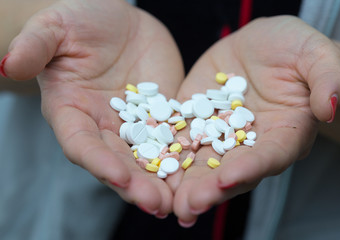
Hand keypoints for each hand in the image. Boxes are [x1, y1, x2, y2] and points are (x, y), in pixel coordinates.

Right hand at [3, 0, 183, 216]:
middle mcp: (104, 127)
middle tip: (157, 204)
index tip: (118, 177)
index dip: (98, 162)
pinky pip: (176, 137)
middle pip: (119, 162)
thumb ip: (35, 46)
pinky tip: (202, 170)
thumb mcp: (55, 27)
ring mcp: (136, 124)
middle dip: (136, 185)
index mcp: (73, 113)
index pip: (81, 144)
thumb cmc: (79, 20)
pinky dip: (187, 155)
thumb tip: (7, 64)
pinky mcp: (163, 115)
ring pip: (149, 158)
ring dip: (164, 181)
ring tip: (181, 202)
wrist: (117, 21)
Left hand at [172, 16, 339, 224]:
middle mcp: (249, 143)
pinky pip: (178, 137)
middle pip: (230, 171)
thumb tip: (328, 107)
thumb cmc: (295, 49)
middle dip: (209, 190)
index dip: (251, 168)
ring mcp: (219, 133)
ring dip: (182, 183)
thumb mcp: (316, 55)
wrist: (262, 46)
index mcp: (284, 134)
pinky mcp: (195, 120)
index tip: (229, 178)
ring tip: (164, 202)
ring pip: (200, 162)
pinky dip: (163, 152)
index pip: (269, 156)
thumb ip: (328, 79)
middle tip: (188, 207)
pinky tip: (145, 168)